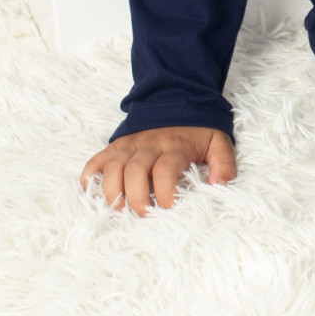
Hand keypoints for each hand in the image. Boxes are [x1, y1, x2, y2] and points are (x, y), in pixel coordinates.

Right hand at [80, 127, 235, 216]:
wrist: (179, 100)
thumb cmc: (198, 131)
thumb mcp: (219, 143)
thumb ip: (224, 165)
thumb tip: (219, 186)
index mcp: (176, 145)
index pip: (165, 170)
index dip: (165, 193)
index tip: (169, 210)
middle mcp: (150, 144)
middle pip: (135, 171)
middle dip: (136, 198)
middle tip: (143, 215)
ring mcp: (131, 144)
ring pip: (113, 166)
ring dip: (112, 191)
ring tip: (119, 211)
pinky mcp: (118, 144)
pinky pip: (98, 159)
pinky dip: (90, 175)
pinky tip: (91, 192)